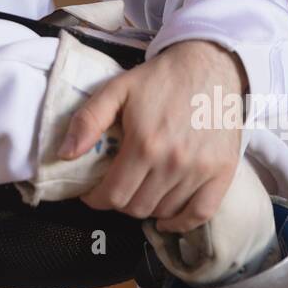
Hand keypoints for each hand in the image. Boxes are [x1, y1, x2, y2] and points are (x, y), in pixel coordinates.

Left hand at [61, 39, 246, 233]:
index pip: (113, 195)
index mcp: (144, 144)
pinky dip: (180, 222)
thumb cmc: (160, 78)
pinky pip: (200, 214)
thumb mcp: (117, 89)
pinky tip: (166, 218)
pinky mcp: (222, 172)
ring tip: (139, 190)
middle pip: (137, 207)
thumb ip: (88, 120)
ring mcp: (200, 170)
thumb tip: (65, 155)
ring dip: (145, 207)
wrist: (210, 64)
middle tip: (116, 186)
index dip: (96, 199)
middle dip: (118, 201)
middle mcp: (173, 162)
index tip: (92, 192)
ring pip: (163, 211)